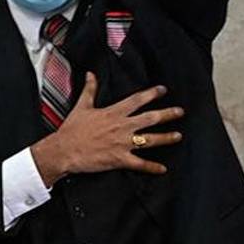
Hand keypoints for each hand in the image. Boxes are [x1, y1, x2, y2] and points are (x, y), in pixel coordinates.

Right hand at [30, 73, 184, 186]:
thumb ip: (89, 89)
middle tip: (180, 111)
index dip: (151, 94)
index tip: (163, 90)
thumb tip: (90, 75)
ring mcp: (122, 143)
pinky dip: (152, 167)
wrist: (64, 150)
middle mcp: (122, 127)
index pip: (137, 100)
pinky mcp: (120, 159)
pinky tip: (162, 169)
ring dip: (166, 138)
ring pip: (150, 140)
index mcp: (113, 113)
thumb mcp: (82, 106)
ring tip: (178, 136)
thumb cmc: (72, 130)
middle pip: (150, 118)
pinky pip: (140, 164)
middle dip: (167, 114)